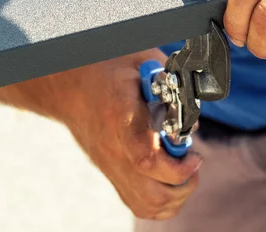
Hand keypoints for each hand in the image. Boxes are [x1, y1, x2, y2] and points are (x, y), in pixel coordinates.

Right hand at [0, 50, 201, 219]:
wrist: (71, 86)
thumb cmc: (110, 70)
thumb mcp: (144, 61)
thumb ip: (174, 86)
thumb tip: (193, 124)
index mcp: (121, 119)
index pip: (146, 159)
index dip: (177, 167)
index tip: (194, 154)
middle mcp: (114, 150)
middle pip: (152, 194)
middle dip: (184, 184)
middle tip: (192, 160)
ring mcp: (111, 166)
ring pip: (148, 205)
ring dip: (176, 195)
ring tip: (183, 169)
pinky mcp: (111, 174)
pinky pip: (139, 205)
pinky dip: (162, 202)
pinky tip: (170, 180)